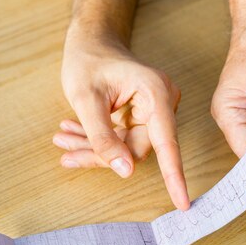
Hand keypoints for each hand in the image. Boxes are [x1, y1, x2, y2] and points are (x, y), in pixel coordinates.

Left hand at [55, 31, 189, 209]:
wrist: (90, 41)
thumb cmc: (87, 60)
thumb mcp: (86, 100)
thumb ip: (103, 137)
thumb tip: (125, 172)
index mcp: (155, 93)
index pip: (166, 143)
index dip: (174, 175)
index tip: (183, 203)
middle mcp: (160, 103)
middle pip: (136, 148)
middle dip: (100, 154)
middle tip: (65, 152)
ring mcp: (152, 111)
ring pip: (126, 147)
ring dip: (93, 147)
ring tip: (62, 140)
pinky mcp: (142, 116)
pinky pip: (121, 139)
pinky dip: (97, 140)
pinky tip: (71, 134)